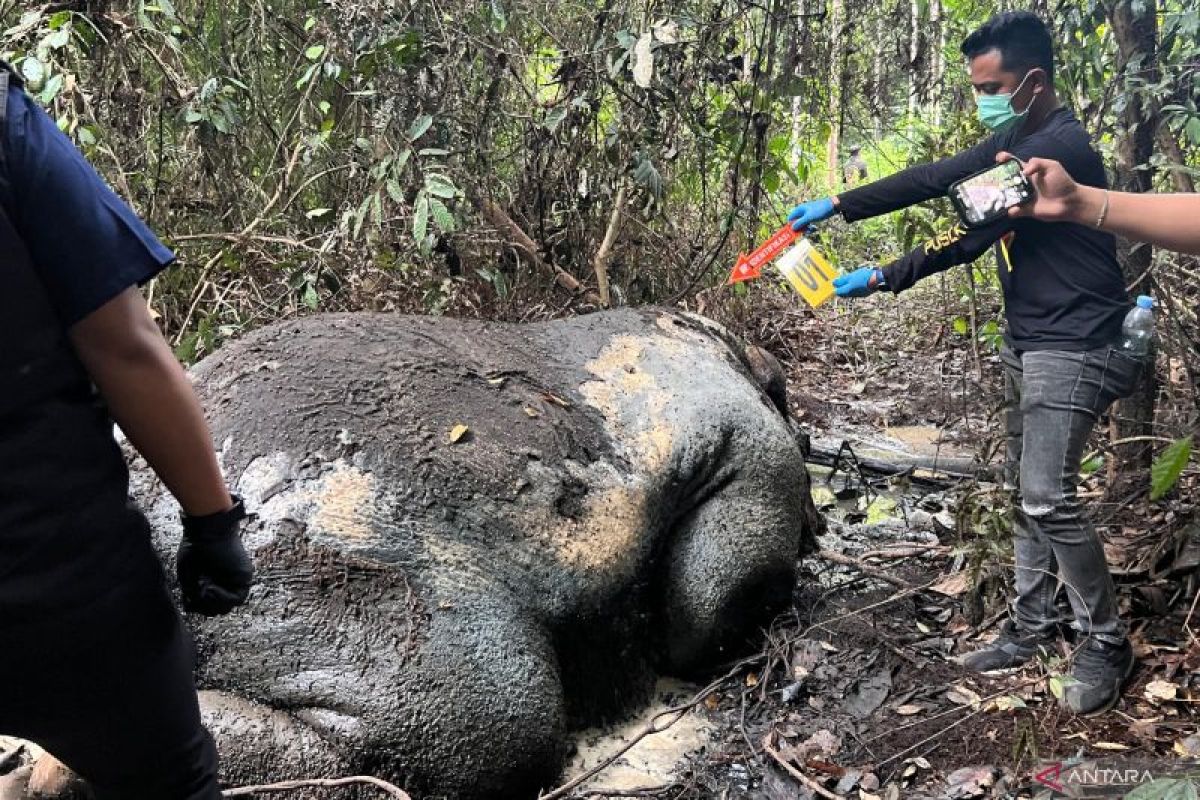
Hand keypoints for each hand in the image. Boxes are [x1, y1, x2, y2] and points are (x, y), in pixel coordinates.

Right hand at [177, 496, 253, 615]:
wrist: (207, 529)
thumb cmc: (195, 547)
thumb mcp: (189, 576)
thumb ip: (192, 594)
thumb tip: (192, 608)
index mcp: (214, 581)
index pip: (209, 606)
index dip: (198, 606)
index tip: (189, 596)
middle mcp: (227, 582)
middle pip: (219, 609)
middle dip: (204, 605)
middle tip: (197, 591)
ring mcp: (237, 580)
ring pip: (228, 606)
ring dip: (212, 602)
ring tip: (203, 587)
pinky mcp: (245, 577)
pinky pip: (237, 598)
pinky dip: (221, 598)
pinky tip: (211, 588)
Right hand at [787, 197, 835, 231]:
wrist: (832, 206)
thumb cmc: (820, 210)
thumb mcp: (809, 217)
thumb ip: (800, 223)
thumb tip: (792, 228)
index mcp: (799, 210)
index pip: (790, 219)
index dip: (791, 226)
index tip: (795, 232)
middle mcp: (801, 212)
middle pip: (796, 223)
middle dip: (800, 228)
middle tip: (806, 231)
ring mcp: (806, 215)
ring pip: (802, 225)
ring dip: (805, 229)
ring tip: (812, 230)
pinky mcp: (811, 217)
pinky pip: (807, 224)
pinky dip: (809, 228)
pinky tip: (814, 229)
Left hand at [833, 266, 881, 297]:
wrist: (878, 278)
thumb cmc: (864, 275)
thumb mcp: (852, 276)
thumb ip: (842, 280)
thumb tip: (833, 283)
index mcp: (849, 290)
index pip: (839, 292)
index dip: (835, 288)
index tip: (834, 284)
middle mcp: (854, 294)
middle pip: (844, 294)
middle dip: (841, 289)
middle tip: (840, 282)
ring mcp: (860, 295)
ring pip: (850, 293)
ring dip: (848, 289)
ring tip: (848, 282)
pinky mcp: (865, 294)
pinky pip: (856, 293)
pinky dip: (854, 289)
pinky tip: (855, 284)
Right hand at [996, 152, 1091, 222]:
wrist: (1070, 201)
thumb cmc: (1062, 182)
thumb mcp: (1052, 166)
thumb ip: (1038, 163)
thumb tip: (1024, 171)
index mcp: (1028, 172)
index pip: (1013, 163)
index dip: (1004, 159)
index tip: (998, 158)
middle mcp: (1022, 184)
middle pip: (1005, 180)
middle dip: (996, 179)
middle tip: (991, 180)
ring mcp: (1022, 197)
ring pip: (1006, 196)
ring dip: (1000, 196)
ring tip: (996, 196)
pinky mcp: (1025, 210)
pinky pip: (1013, 211)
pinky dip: (1011, 210)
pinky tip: (1014, 208)